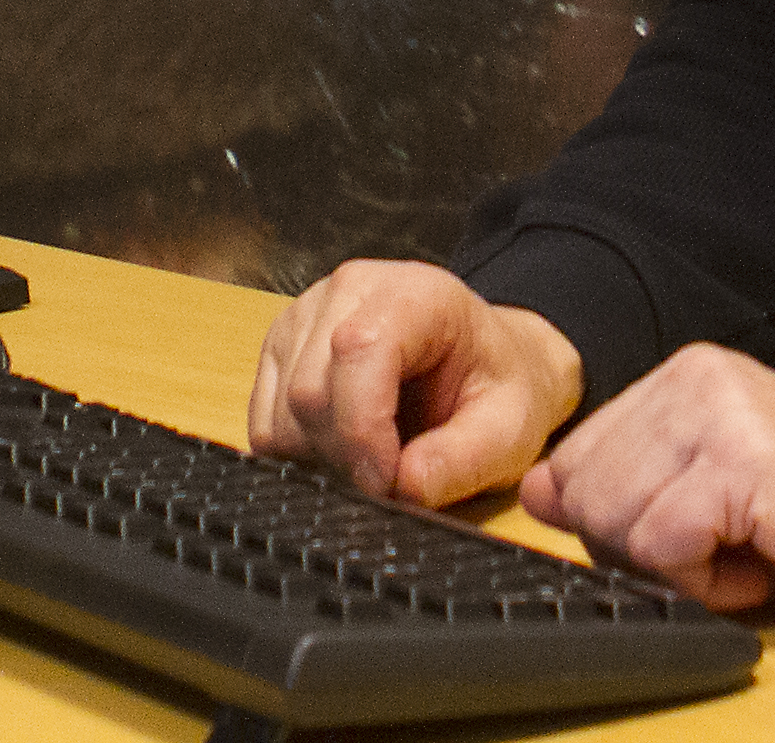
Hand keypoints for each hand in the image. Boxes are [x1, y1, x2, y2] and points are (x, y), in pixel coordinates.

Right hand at [249, 260, 583, 506]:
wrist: (484, 361)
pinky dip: (296, 450)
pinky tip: (341, 445)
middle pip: (308, 389)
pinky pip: (264, 417)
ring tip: (372, 456)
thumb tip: (406, 486)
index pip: (357, 350)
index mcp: (414, 293)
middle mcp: (350, 289)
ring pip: (280, 409)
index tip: (387, 484)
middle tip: (388, 479)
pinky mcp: (283, 345)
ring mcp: (308, 312)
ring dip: (319, 457)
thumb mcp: (510, 428)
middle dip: (344, 456)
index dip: (362, 430)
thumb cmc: (497, 386)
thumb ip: (463, 459)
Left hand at [520, 343, 774, 633]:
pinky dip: (708, 583)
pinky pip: (662, 546)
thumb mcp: (714, 488)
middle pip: (587, 492)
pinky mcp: (745, 464)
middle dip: (643, 550)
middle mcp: (698, 376)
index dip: (610, 522)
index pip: (578, 456)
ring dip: (679, 568)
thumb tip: (538, 488)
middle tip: (725, 550)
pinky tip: (763, 564)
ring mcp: (721, 413)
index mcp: (687, 374)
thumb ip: (633, 477)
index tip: (681, 538)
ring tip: (748, 552)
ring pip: (615, 520)